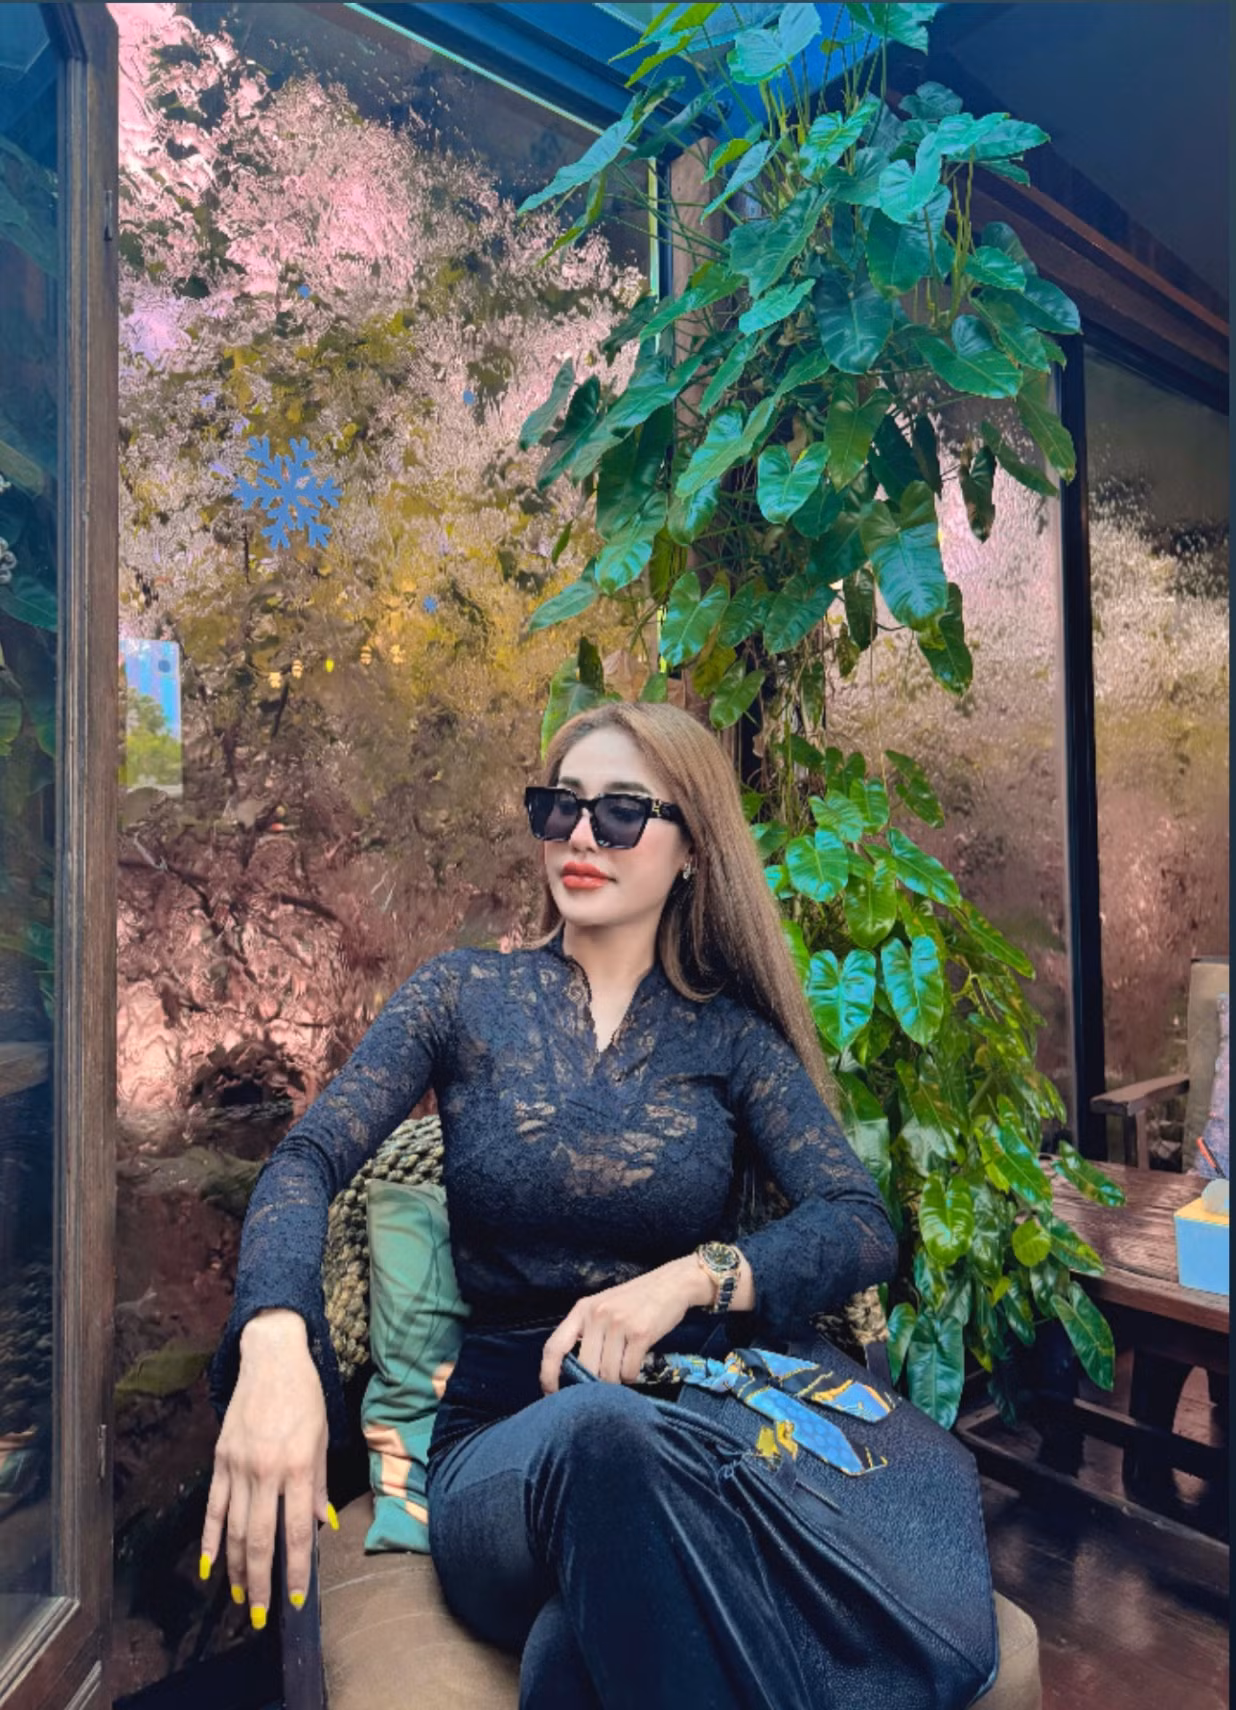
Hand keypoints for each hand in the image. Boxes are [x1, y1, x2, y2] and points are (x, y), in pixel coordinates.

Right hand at [200, 1310, 330, 1624]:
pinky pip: (212, 1507)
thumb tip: (322, 1524)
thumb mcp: (323, 1437)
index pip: (297, 1531)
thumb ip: (319, 1484)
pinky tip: (208, 1567)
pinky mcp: (220, 1459)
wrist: (270, 1357)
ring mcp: (239, 1466)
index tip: (296, 1599)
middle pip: (258, 1539)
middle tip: (261, 1616)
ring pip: (232, 1529)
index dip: (296, 1568)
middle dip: (260, 1582)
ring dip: (235, 1569)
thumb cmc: (305, 1396)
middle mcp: (266, 1471)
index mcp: (298, 1466)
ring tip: (240, 1598)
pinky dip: (209, 1540)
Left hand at [540, 1257, 712, 1394]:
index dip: (547, 1374)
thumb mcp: (603, 1307)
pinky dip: (632, 1376)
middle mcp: (597, 1315)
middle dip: (595, 1382)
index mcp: (582, 1310)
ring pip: (607, 1374)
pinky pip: (628, 1372)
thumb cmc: (635, 1300)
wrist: (671, 1283)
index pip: (554, 1346)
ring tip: (625, 1367)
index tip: (550, 1393)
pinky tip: (636, 1364)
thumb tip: (577, 1373)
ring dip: (617, 1380)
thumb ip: (588, 1333)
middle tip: (606, 1381)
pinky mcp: (640, 1334)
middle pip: (585, 1368)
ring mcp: (618, 1324)